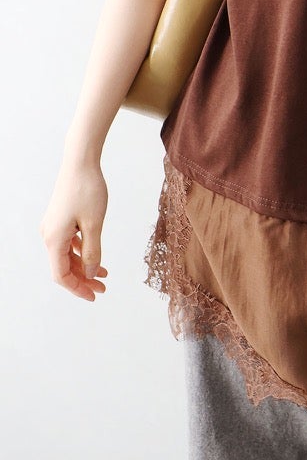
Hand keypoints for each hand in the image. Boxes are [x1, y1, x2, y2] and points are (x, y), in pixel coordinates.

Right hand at [39, 154, 108, 300]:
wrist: (80, 163)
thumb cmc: (88, 190)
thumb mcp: (95, 224)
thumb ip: (92, 251)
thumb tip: (90, 273)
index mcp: (54, 239)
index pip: (61, 275)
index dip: (77, 288)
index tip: (94, 296)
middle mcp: (49, 235)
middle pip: (63, 267)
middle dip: (83, 280)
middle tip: (103, 288)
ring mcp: (53, 226)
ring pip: (66, 255)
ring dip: (83, 266)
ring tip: (104, 274)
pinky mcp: (59, 219)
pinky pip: (68, 242)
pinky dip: (81, 251)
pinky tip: (95, 256)